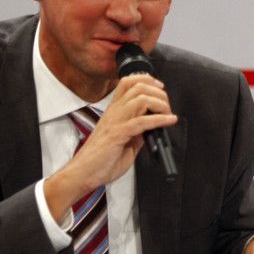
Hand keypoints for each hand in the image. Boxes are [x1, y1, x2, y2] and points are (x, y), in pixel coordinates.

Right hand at [43, 74, 177, 220]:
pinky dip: (159, 119)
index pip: (127, 83)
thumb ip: (137, 133)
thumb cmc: (100, 160)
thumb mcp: (124, 142)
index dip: (146, 80)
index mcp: (114, 112)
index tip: (159, 87)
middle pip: (138, 87)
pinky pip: (141, 121)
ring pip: (140, 99)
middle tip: (167, 105)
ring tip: (168, 113)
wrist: (84, 173)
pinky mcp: (117, 134)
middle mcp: (114, 113)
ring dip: (160, 104)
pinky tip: (169, 121)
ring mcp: (115, 122)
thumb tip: (152, 129)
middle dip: (158, 92)